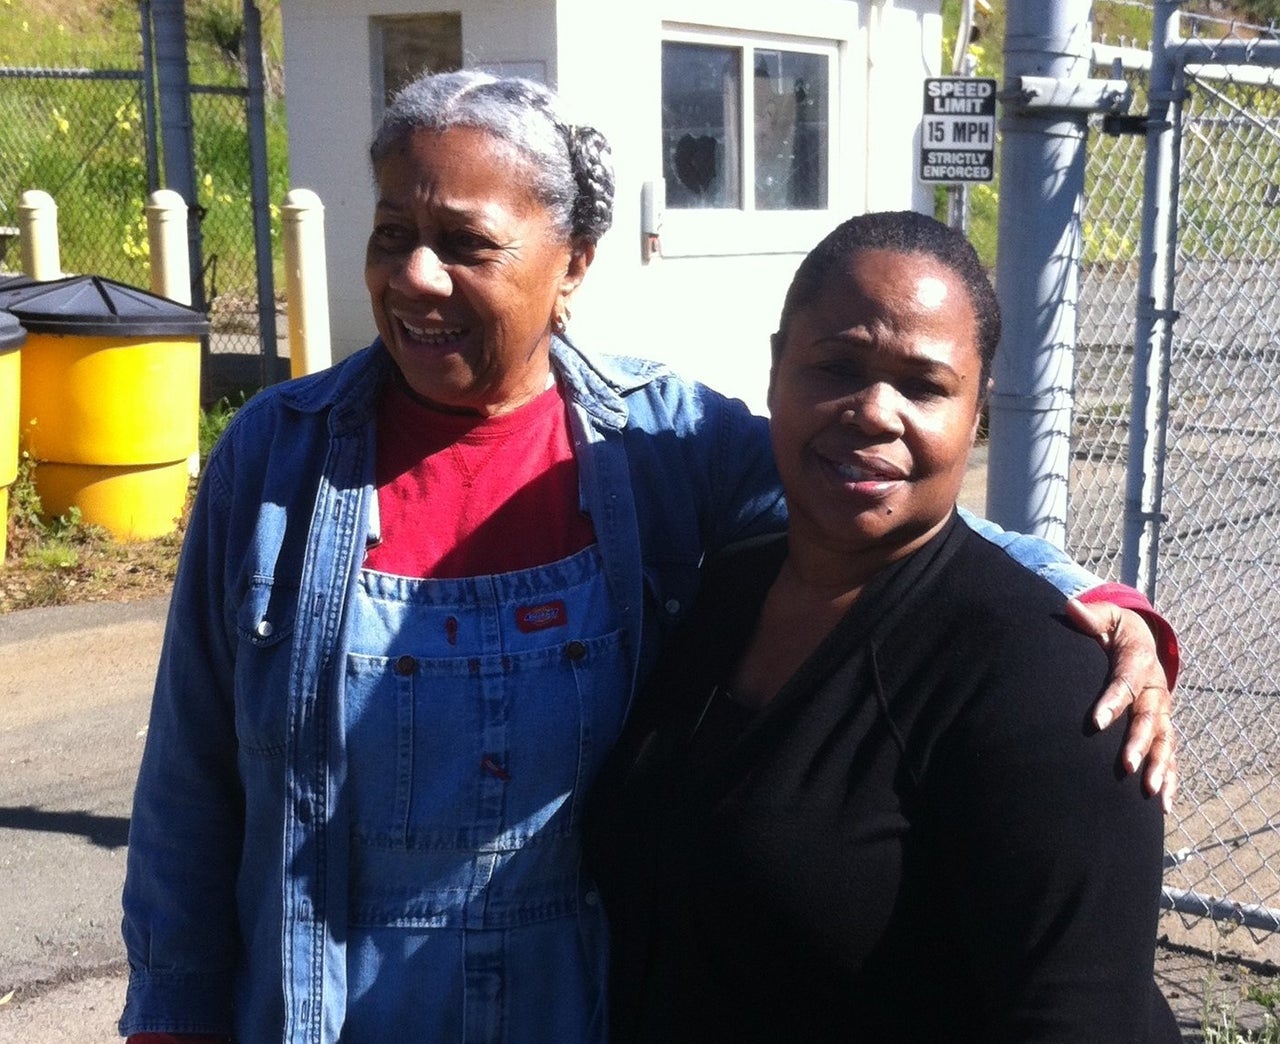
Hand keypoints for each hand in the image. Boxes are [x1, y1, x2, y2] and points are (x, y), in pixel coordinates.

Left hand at [1065, 598, 1177, 811]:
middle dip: (1139, 743)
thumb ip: (1091, 617)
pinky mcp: (1162, 729)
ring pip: (1164, 742)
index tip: (1095, 721)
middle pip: (1149, 719)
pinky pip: (1169, 756)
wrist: (1141, 641)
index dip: (1112, 702)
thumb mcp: (1107, 618)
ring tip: (1148, 793)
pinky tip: (1163, 804)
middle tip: (1126, 766)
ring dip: (1158, 768)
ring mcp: (1161, 712)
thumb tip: (1071, 607)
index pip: (1125, 682)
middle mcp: (1155, 690)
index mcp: (1140, 662)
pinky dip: (1169, 779)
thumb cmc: (1115, 631)